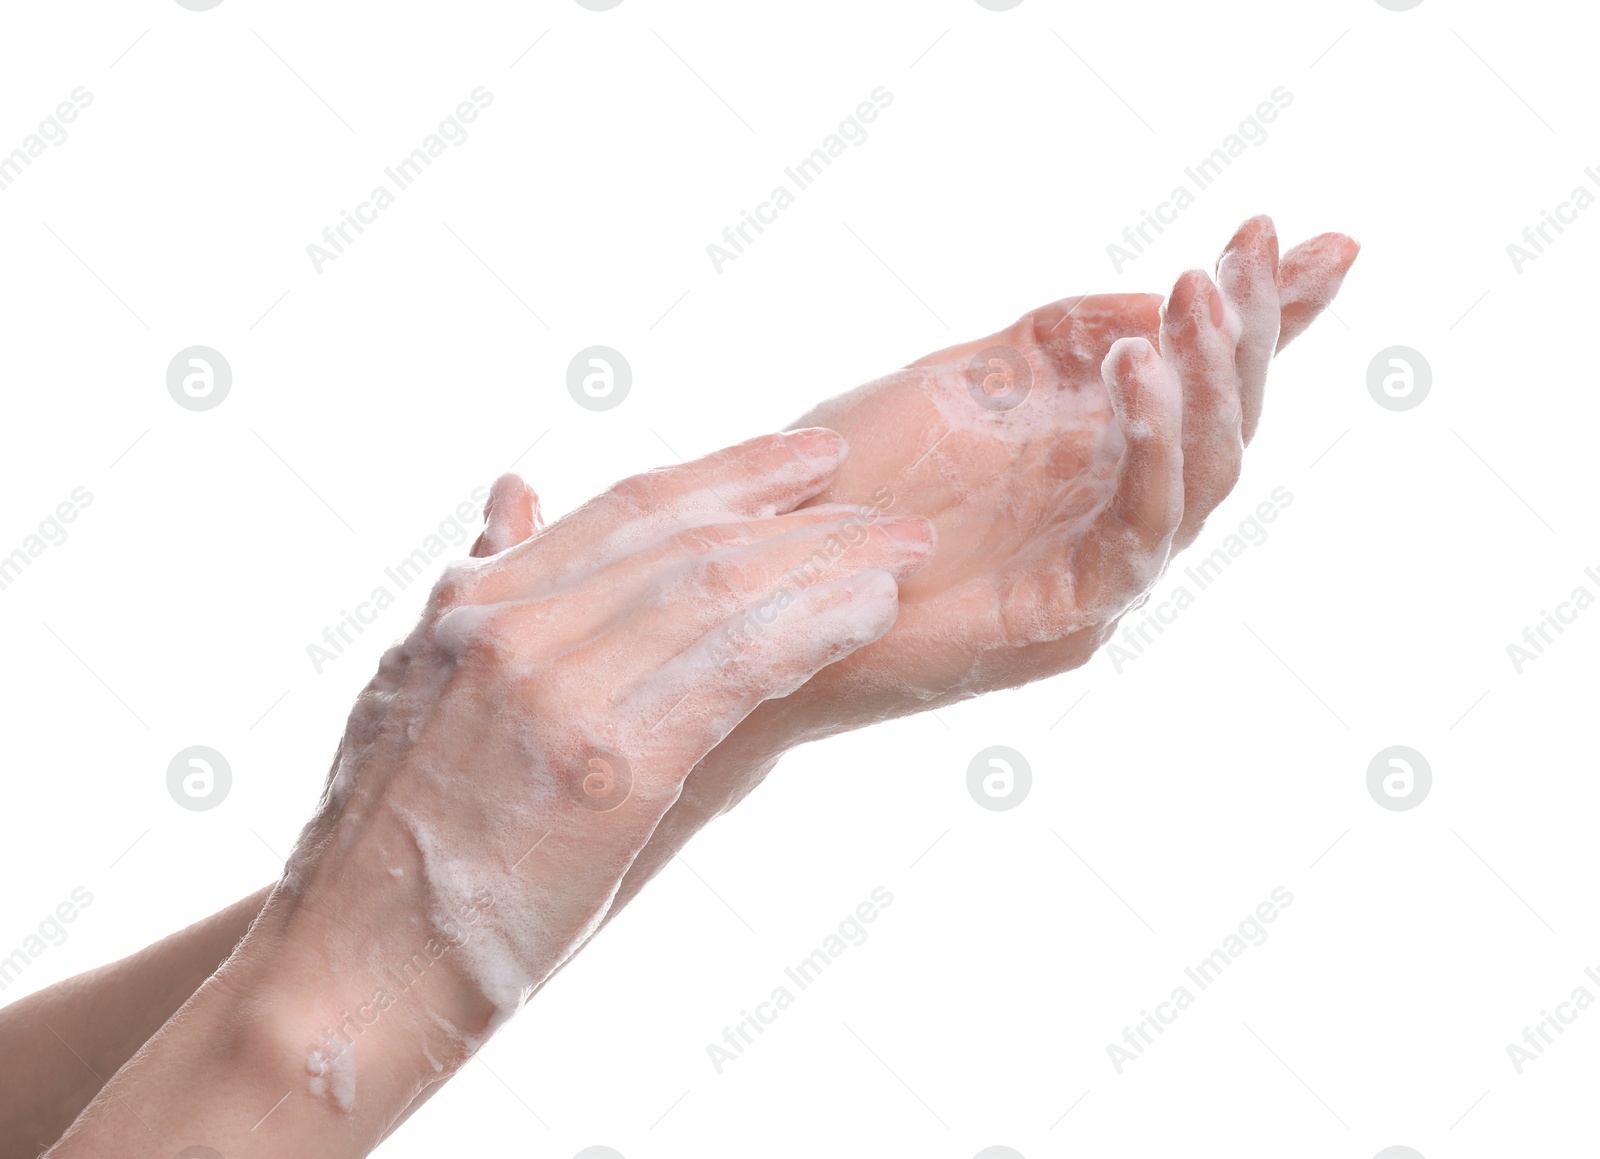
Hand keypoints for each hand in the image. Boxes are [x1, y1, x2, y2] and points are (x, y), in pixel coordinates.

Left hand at [595, 216, 1356, 905]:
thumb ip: (1069, 338)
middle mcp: (1113, 516)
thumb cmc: (855, 478)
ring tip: (1193, 297)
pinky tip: (1134, 368)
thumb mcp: (973, 376)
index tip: (1289, 230)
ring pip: (1202, 481)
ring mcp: (1098, 572)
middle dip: (1242, 338)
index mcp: (1096, 458)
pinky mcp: (1067, 618)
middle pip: (1223, 429)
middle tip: (1236, 256)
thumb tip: (1166, 291)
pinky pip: (1139, 534)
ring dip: (1206, 383)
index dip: (1262, 314)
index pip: (1203, 382)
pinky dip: (1151, 448)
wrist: (766, 571)